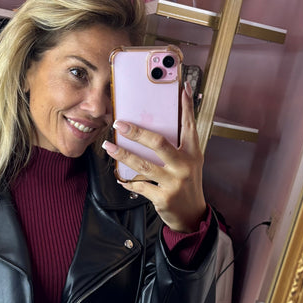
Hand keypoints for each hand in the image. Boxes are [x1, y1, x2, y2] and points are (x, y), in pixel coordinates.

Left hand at [103, 82, 206, 232]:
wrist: (192, 214)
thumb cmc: (187, 184)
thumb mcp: (189, 163)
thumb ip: (177, 145)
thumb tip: (155, 126)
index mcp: (193, 152)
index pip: (190, 124)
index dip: (187, 105)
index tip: (182, 87)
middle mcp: (185, 165)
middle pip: (158, 143)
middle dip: (136, 132)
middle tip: (119, 124)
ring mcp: (174, 182)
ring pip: (143, 165)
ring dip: (122, 154)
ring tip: (108, 145)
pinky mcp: (163, 197)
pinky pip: (139, 185)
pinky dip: (127, 181)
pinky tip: (119, 176)